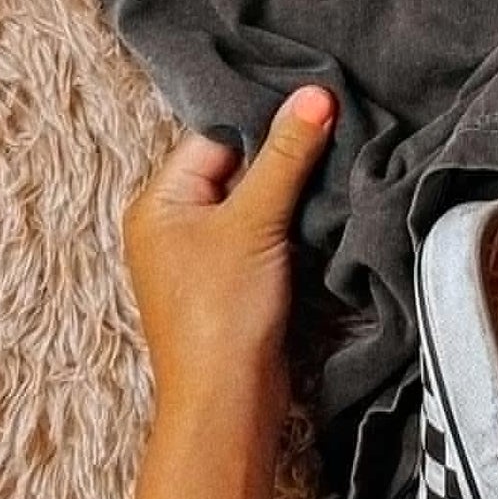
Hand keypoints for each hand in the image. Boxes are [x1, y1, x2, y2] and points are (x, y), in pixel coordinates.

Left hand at [120, 85, 336, 439]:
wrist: (227, 405)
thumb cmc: (220, 312)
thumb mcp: (253, 221)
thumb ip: (286, 155)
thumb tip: (316, 93)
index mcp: (158, 202)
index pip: (215, 134)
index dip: (264, 118)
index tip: (316, 97)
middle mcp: (174, 224)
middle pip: (237, 164)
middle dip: (284, 151)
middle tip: (336, 122)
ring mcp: (203, 255)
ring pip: (256, 198)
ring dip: (293, 187)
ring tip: (339, 158)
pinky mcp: (234, 280)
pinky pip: (266, 230)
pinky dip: (294, 220)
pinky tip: (328, 205)